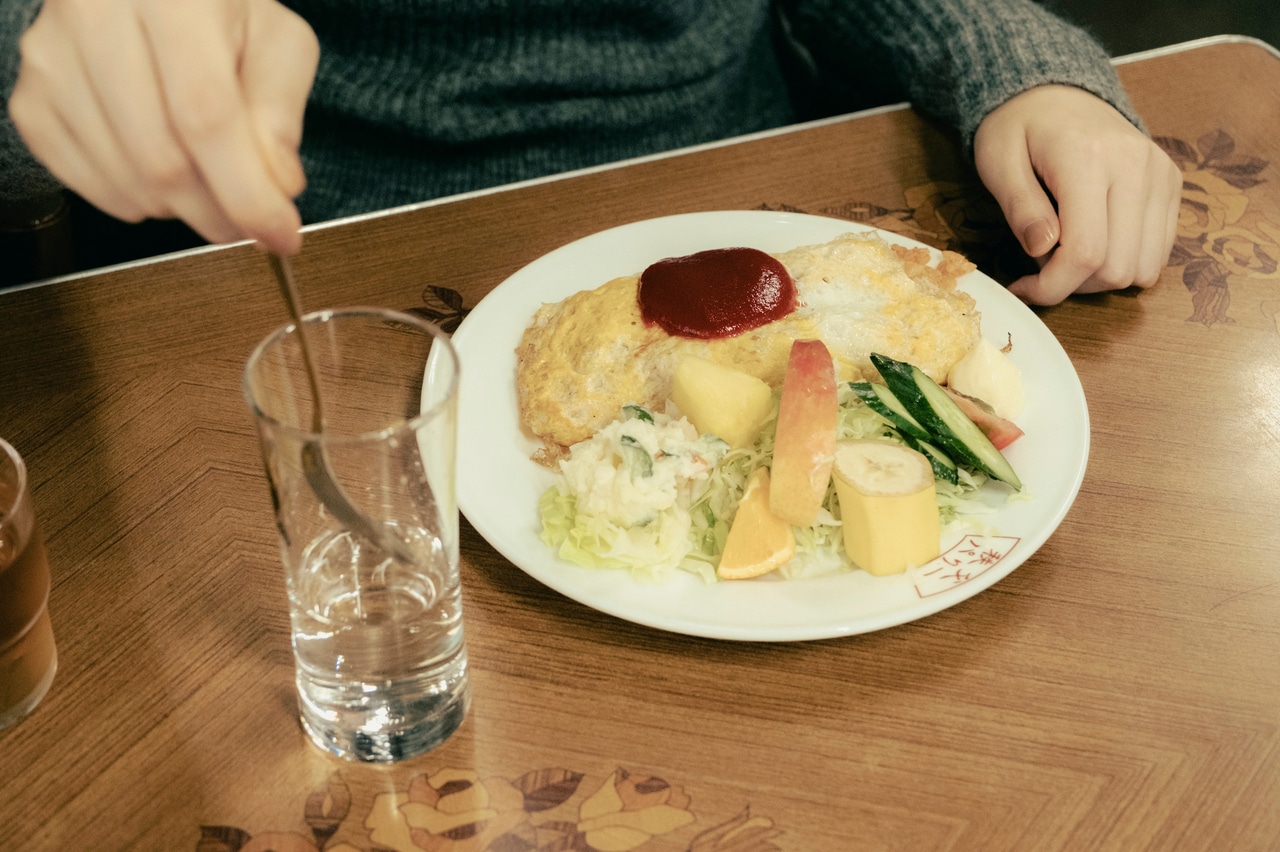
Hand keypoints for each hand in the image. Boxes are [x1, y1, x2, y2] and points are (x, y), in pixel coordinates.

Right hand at [8, 0, 318, 254]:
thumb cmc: (217, 11)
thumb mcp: (276, 42)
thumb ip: (282, 112)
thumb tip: (276, 186)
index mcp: (170, 0)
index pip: (206, 117)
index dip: (247, 192)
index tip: (279, 233)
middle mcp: (95, 20)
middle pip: (162, 160)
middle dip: (218, 212)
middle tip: (249, 219)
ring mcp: (51, 61)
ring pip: (126, 180)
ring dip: (180, 209)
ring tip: (209, 186)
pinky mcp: (30, 97)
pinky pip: (85, 182)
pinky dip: (133, 201)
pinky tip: (159, 176)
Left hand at [974, 85, 1181, 305]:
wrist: (1054, 92)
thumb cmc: (1018, 127)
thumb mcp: (997, 161)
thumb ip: (1020, 207)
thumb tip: (1042, 250)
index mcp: (1090, 159)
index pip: (1086, 252)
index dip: (1053, 286)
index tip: (1023, 288)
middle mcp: (1137, 166)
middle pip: (1118, 268)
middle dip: (1074, 283)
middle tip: (1042, 264)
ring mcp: (1161, 175)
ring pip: (1145, 267)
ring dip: (1101, 278)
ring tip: (1068, 252)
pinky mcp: (1171, 184)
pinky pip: (1159, 251)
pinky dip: (1125, 262)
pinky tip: (1095, 242)